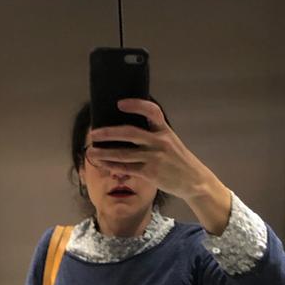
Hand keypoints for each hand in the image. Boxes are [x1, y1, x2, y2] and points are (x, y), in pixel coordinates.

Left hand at [88, 98, 215, 202]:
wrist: (194, 181)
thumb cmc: (179, 160)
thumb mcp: (171, 142)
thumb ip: (154, 134)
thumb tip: (129, 129)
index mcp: (165, 130)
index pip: (151, 111)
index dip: (136, 105)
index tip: (120, 103)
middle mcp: (159, 142)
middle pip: (129, 133)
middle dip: (109, 133)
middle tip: (93, 133)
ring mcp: (154, 158)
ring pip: (123, 154)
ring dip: (104, 153)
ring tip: (90, 152)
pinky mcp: (150, 173)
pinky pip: (126, 168)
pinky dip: (112, 166)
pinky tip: (103, 164)